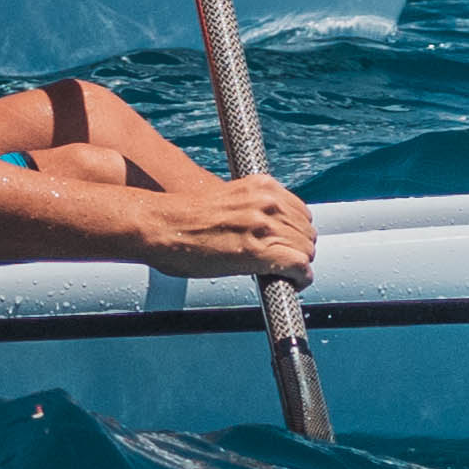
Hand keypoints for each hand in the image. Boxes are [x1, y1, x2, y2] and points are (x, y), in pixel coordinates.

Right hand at [127, 172, 311, 285]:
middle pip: (307, 231)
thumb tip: (268, 228)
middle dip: (301, 249)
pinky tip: (295, 282)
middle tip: (288, 264)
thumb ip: (253, 207)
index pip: (301, 212)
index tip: (290, 245)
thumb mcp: (228, 199)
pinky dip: (301, 276)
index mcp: (262, 186)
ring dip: (300, 264)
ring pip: (306, 249)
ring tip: (288, 275)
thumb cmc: (186, 218)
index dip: (298, 233)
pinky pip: (298, 264)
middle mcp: (267, 202)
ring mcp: (263, 225)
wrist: (161, 226)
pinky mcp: (257, 252)